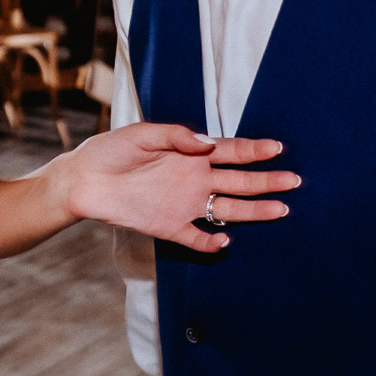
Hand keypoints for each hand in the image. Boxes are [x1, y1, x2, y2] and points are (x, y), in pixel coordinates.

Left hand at [55, 124, 296, 252]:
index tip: (278, 148)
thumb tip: (208, 143)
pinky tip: (225, 241)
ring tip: (281, 210)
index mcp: (190, 154)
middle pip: (239, 181)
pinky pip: (195, 237)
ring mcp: (184, 204)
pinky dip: (210, 241)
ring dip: (253, 210)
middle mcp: (194, 179)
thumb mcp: (140, 134)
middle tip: (294, 181)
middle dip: (267, 180)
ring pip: (227, 209)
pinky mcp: (168, 226)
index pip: (230, 152)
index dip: (254, 150)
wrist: (81, 180)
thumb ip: (175, 137)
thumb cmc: (108, 150)